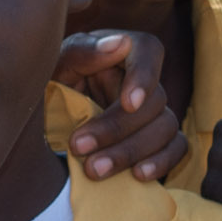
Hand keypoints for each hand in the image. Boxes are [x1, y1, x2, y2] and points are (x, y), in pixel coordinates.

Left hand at [56, 30, 188, 182]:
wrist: (46, 117)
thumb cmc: (49, 82)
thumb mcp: (56, 64)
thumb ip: (83, 51)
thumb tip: (121, 44)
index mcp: (122, 52)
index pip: (149, 51)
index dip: (145, 77)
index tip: (128, 104)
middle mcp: (143, 80)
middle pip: (156, 100)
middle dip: (117, 129)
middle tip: (78, 147)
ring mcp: (154, 111)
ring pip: (166, 128)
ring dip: (131, 151)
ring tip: (94, 170)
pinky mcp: (157, 139)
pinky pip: (176, 149)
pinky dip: (162, 162)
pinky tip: (138, 176)